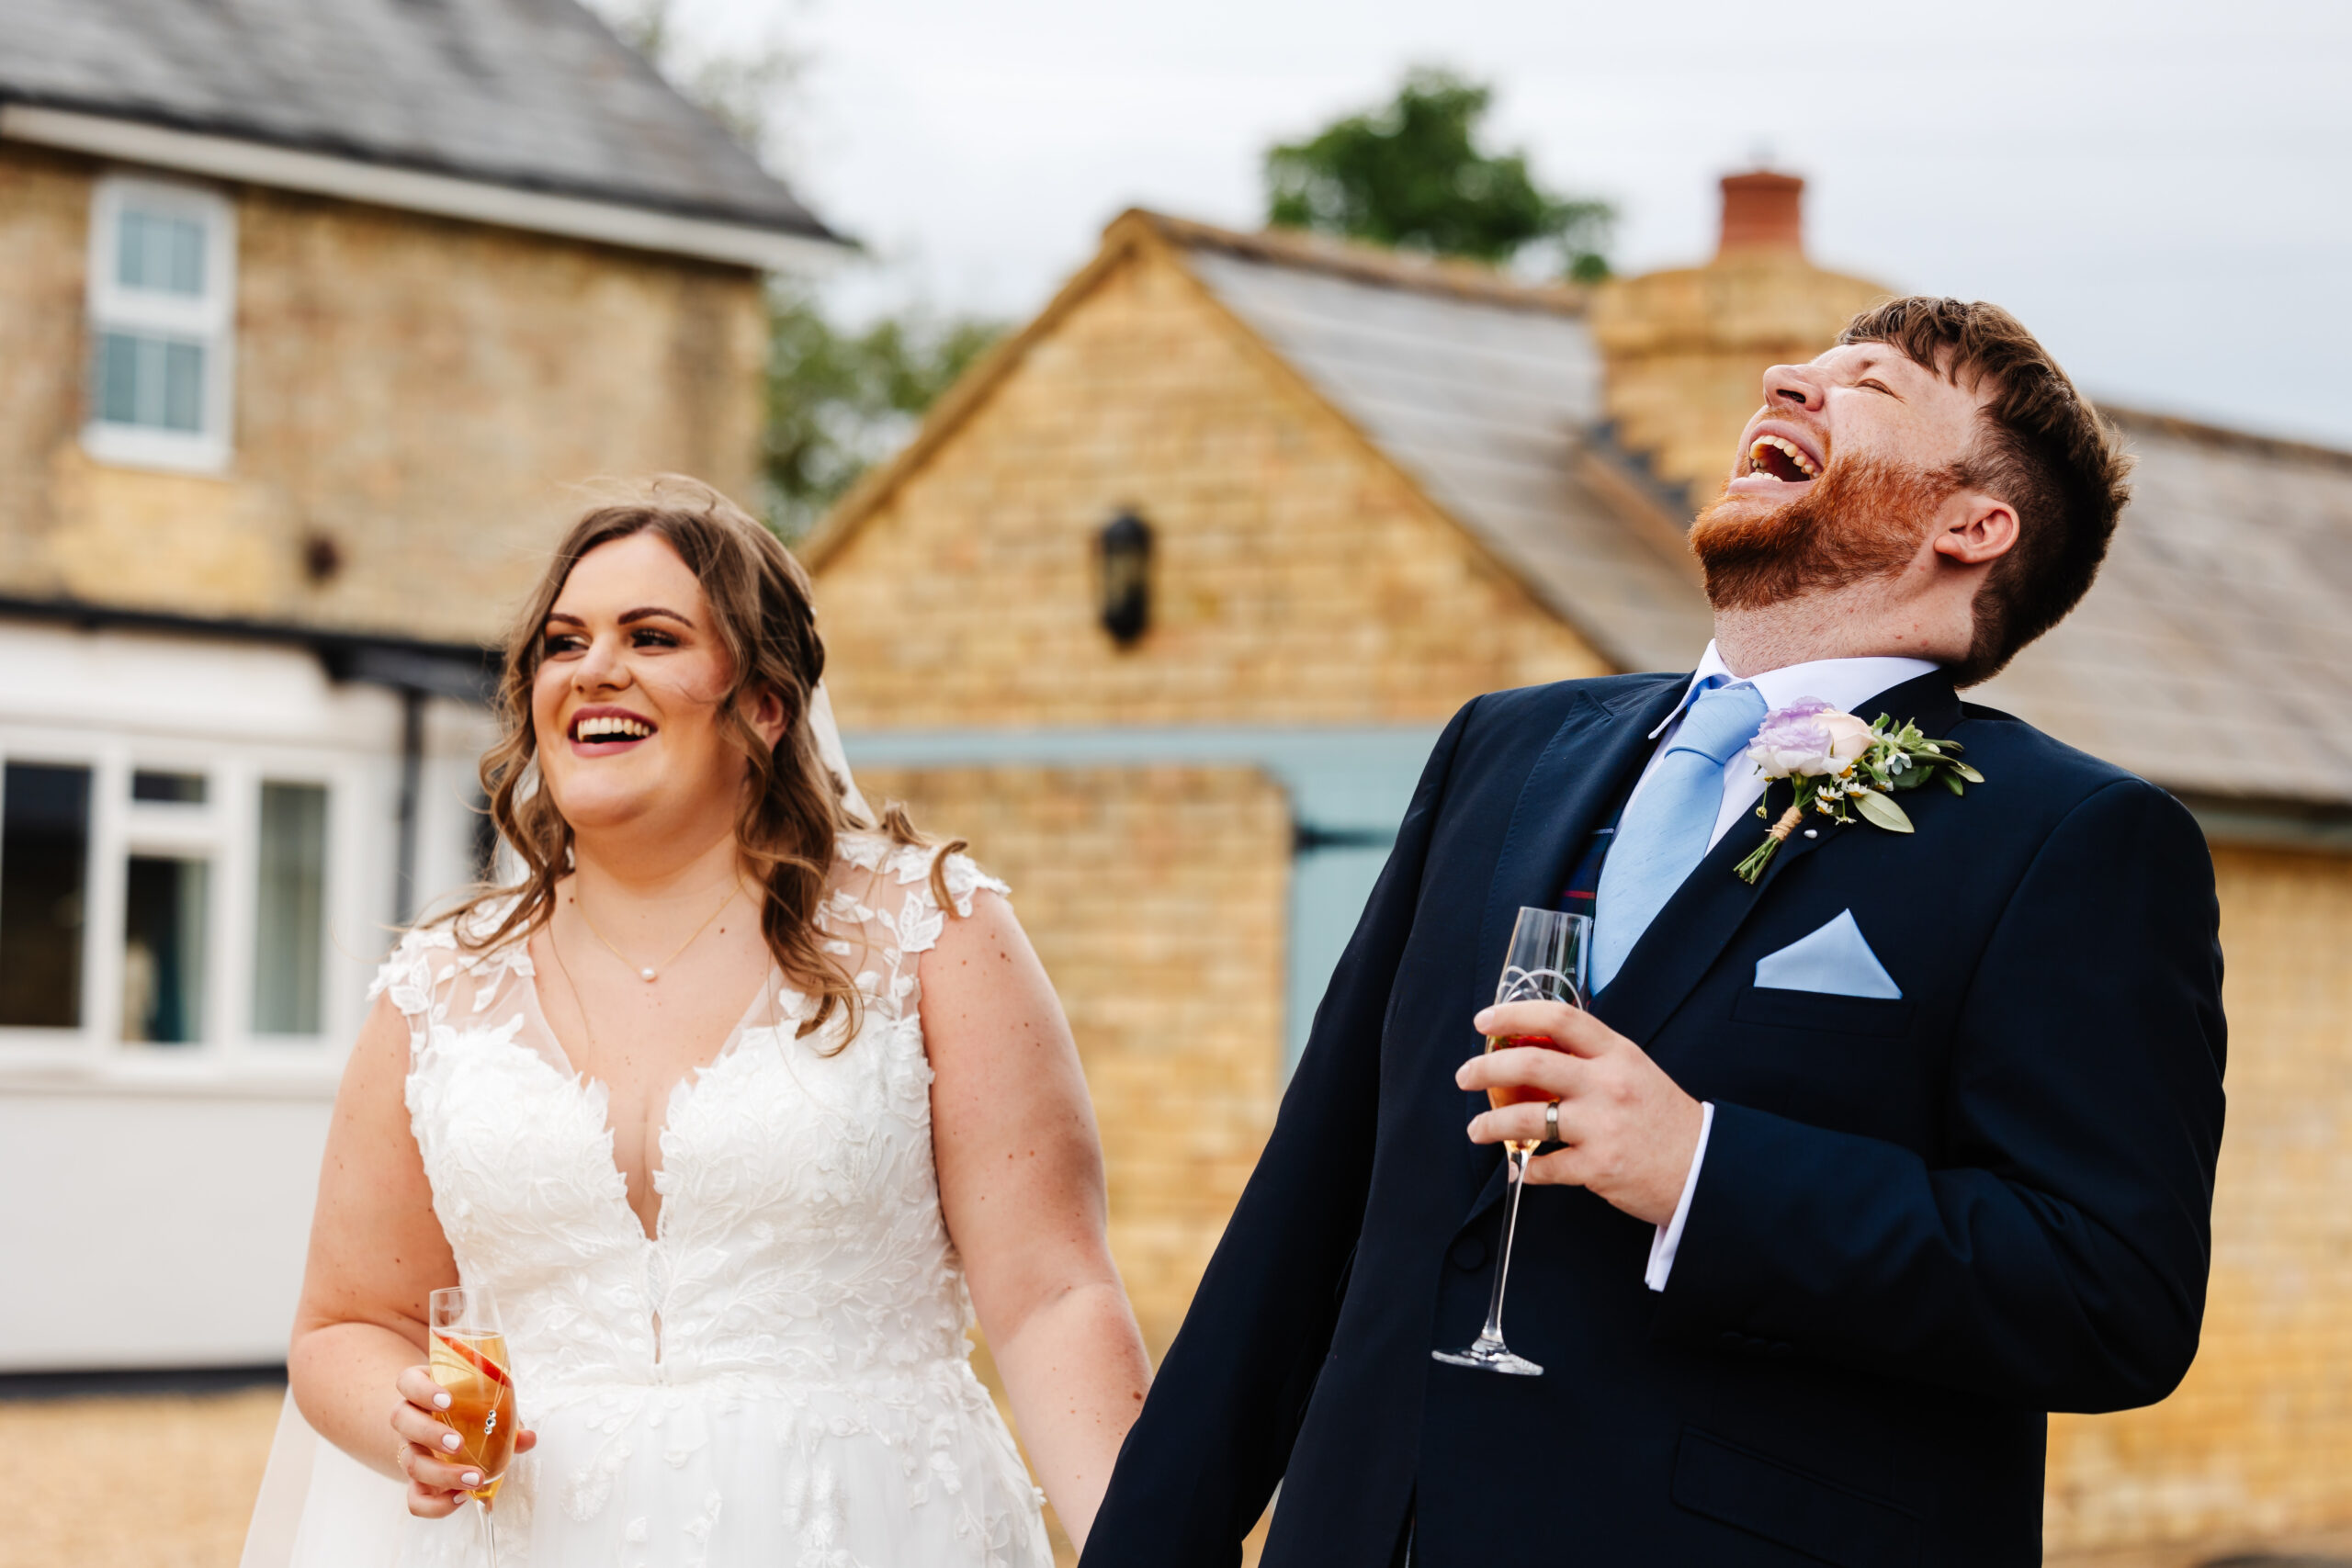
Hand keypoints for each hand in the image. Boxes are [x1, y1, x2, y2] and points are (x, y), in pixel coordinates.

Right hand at [390, 1365, 537, 1518]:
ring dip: (441, 1474)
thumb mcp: (484, 1404)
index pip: (407, 1382)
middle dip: (430, 1433)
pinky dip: (436, 1504)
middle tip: (459, 1444)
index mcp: (422, 1390)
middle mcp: (409, 1418)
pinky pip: (415, 1500)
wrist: (446, 1429)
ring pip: (409, 1461)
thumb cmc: (468, 1409)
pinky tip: (461, 1498)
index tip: (447, 1400)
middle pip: (402, 1421)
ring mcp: (409, 1450)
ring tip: (473, 1478)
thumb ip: (505, 1417)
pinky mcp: (416, 1481)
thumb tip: (528, 1438)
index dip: (422, 1390)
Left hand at [1456, 1000, 1704, 1225]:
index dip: (1514, 1014)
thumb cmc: (1663, 1118)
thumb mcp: (1633, 1070)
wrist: (1704, 1167)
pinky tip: (1523, 1168)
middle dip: (1485, 1068)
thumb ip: (1589, 1059)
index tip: (1485, 1021)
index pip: (1559, 1018)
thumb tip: (1530, 1050)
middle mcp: (1607, 1084)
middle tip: (1465, 1076)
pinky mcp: (1599, 1166)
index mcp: (1616, 1054)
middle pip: (1531, 1063)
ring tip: (1477, 1129)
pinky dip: (1527, 1169)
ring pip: (1527, 1118)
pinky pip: (1545, 1166)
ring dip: (1491, 1124)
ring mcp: (1602, 1126)